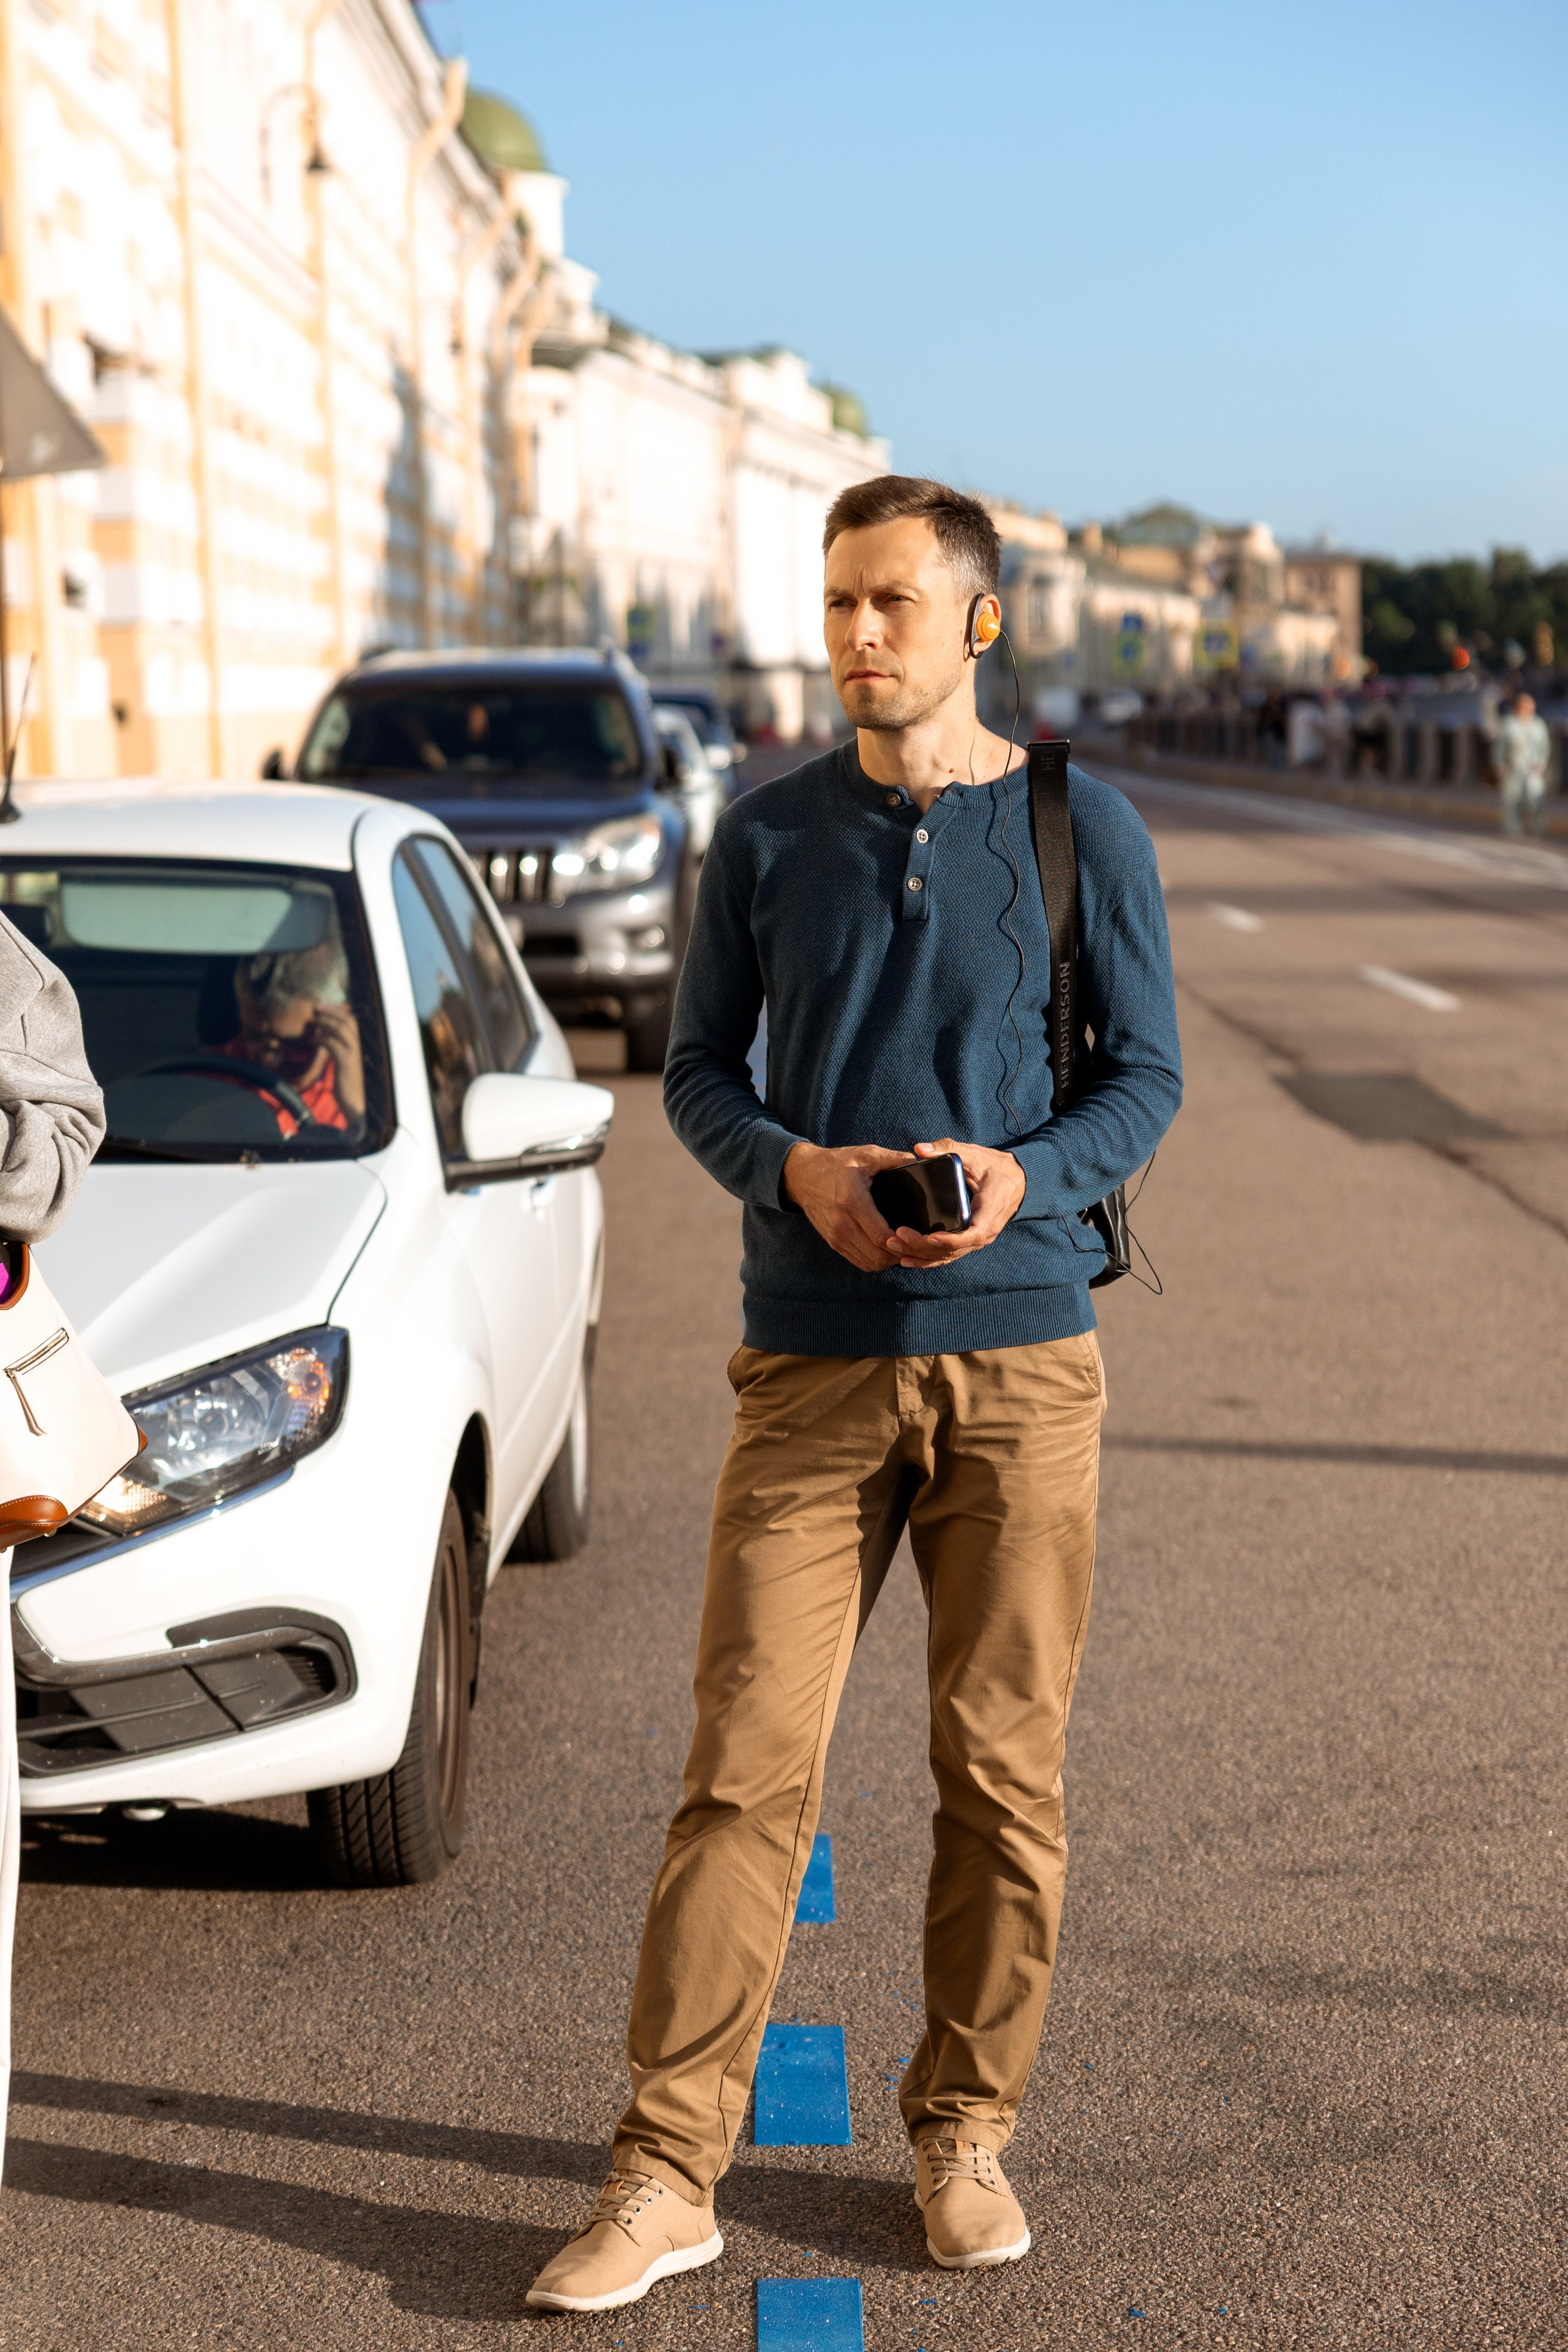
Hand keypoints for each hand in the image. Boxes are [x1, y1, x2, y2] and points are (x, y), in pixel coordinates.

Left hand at [310, 1002, 364, 1120]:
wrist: (355, 1104)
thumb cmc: (347, 1085)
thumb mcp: (343, 1064)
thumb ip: (338, 1050)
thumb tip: (326, 1039)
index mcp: (357, 1046)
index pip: (351, 1021)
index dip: (337, 1011)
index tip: (322, 1007)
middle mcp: (358, 1048)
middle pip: (348, 1020)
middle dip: (331, 1011)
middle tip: (316, 1007)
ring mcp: (354, 1055)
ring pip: (342, 1029)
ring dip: (327, 1022)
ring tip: (315, 1019)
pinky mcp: (347, 1064)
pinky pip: (334, 1045)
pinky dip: (324, 1040)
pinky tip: (315, 1041)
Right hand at [781, 1139, 916, 1273]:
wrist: (801, 1175)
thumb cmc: (834, 1164)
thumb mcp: (863, 1154)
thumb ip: (891, 1158)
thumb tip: (916, 1160)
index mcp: (852, 1202)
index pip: (880, 1235)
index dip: (902, 1242)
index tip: (916, 1237)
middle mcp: (842, 1224)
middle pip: (878, 1255)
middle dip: (901, 1253)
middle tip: (916, 1244)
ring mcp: (836, 1236)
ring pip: (870, 1263)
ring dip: (889, 1260)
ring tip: (904, 1247)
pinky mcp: (833, 1242)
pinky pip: (859, 1262)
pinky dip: (876, 1261)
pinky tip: (887, 1250)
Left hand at [880, 1139, 1025, 1267]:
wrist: (1016, 1182)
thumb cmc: (996, 1168)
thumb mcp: (975, 1154)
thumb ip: (948, 1149)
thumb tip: (920, 1149)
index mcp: (989, 1212)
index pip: (971, 1235)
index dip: (950, 1240)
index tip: (929, 1237)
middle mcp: (984, 1232)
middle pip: (952, 1250)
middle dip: (923, 1246)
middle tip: (897, 1236)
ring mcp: (976, 1240)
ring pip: (947, 1256)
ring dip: (920, 1255)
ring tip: (894, 1246)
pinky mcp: (968, 1242)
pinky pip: (947, 1256)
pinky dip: (927, 1259)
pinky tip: (906, 1259)